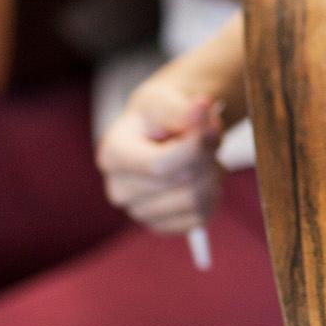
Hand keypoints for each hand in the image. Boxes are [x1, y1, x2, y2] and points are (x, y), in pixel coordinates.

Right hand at [97, 54, 224, 232]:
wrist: (159, 131)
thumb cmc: (159, 114)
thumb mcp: (164, 99)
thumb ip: (182, 107)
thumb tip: (201, 107)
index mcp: (112, 156)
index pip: (160, 166)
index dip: (195, 147)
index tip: (211, 126)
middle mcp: (119, 190)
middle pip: (183, 182)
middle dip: (206, 156)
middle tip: (209, 136)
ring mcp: (138, 212)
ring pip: (195, 202)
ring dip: (213, 175)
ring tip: (206, 155)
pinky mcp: (161, 226)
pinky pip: (201, 217)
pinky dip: (212, 195)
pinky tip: (203, 176)